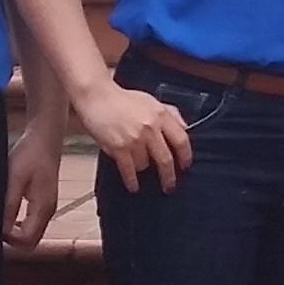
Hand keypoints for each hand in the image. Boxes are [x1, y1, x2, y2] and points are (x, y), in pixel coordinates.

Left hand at [4, 96, 67, 249]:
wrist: (45, 136)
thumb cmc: (30, 154)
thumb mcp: (14, 179)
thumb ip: (8, 206)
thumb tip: (0, 230)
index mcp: (42, 208)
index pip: (27, 240)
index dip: (8, 239)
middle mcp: (48, 211)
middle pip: (31, 241)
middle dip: (12, 240)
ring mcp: (47, 206)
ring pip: (31, 232)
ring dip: (15, 232)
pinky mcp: (43, 200)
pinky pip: (31, 222)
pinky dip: (19, 223)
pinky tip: (6, 211)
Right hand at [73, 77, 195, 189]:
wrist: (97, 97)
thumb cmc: (123, 99)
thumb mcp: (152, 101)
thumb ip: (171, 113)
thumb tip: (186, 128)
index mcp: (161, 115)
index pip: (181, 140)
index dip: (186, 156)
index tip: (185, 166)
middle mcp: (150, 128)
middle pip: (166, 159)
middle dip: (169, 176)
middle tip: (170, 186)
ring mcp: (134, 139)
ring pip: (145, 165)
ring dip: (144, 169)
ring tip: (141, 170)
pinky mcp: (118, 147)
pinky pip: (129, 171)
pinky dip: (132, 181)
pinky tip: (134, 186)